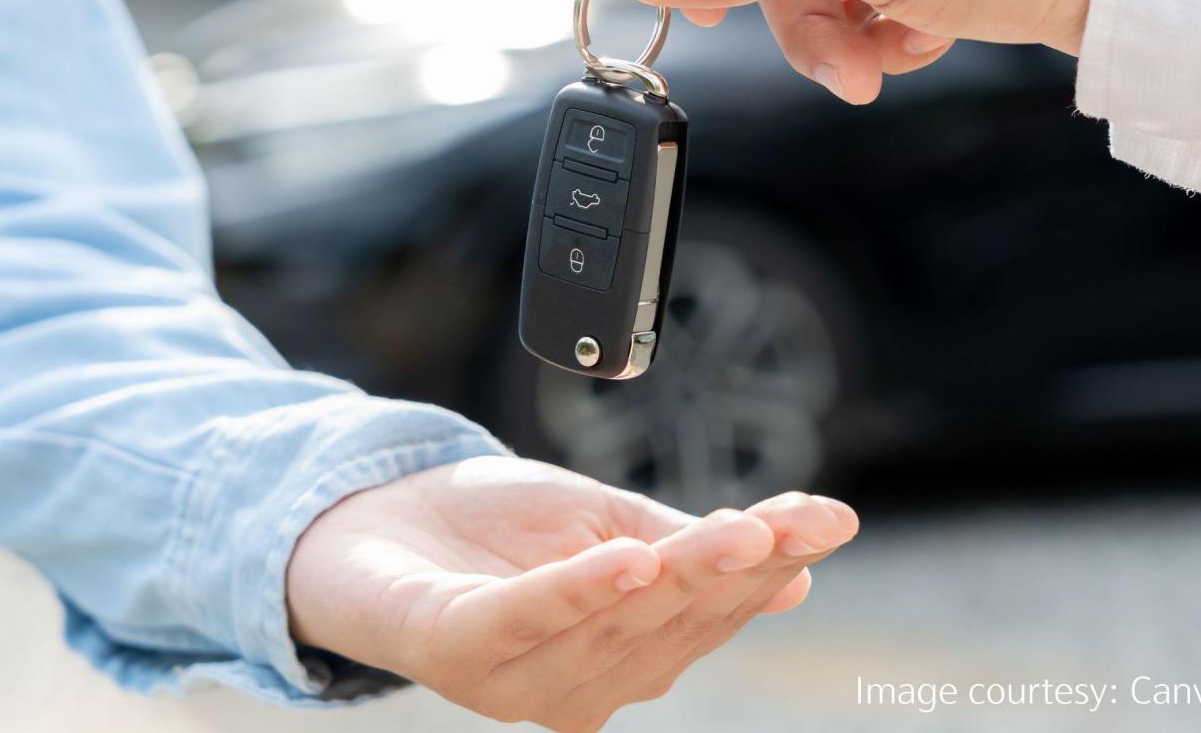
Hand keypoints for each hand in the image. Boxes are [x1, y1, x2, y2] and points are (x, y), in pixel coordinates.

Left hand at [286, 455, 857, 731]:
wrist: (370, 517)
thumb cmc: (494, 529)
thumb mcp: (608, 522)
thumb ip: (688, 550)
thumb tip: (800, 568)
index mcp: (626, 652)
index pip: (713, 609)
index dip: (773, 564)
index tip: (831, 519)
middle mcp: (581, 682)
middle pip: (675, 621)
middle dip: (740, 568)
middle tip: (795, 521)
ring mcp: (517, 675)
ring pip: (615, 624)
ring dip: (678, 577)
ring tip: (738, 531)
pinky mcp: (456, 646)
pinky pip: (526, 621)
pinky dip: (579, 591)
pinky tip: (629, 559)